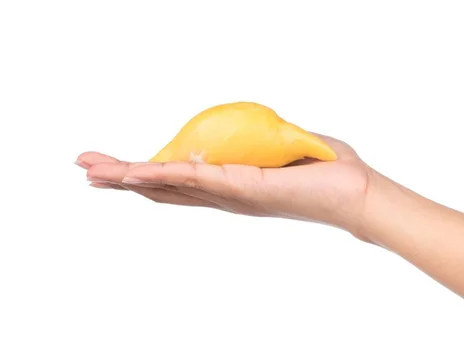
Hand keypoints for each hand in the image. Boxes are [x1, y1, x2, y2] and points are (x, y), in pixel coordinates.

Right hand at [76, 134, 372, 237]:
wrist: (356, 190)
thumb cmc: (326, 169)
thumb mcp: (286, 144)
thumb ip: (263, 139)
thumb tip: (255, 128)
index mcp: (231, 184)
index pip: (180, 181)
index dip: (145, 176)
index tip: (112, 168)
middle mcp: (225, 194)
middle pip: (165, 188)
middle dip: (122, 179)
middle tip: (84, 168)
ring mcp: (232, 194)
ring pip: (172, 186)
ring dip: (131, 179)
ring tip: (93, 172)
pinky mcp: (245, 188)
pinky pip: (198, 179)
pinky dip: (165, 176)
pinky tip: (137, 173)